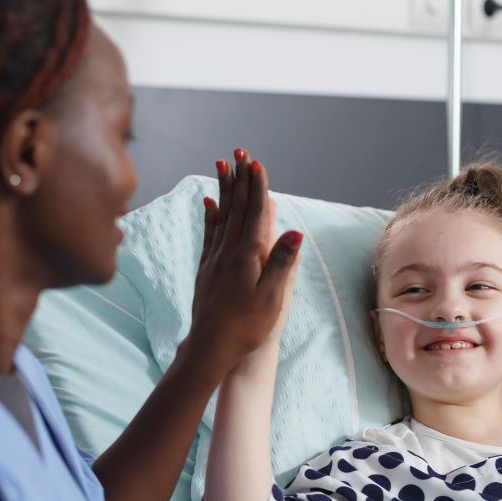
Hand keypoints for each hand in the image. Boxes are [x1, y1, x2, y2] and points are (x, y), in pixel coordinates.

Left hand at [182, 148, 302, 380]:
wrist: (209, 348)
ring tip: (223, 165)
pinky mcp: (207, 269)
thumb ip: (281, 263)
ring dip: (225, 189)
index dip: (257, 186)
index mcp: (247, 256)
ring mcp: (214, 259)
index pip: (255, 213)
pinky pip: (209, 233)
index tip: (256, 162)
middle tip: (240, 151)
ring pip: (221, 215)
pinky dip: (210, 214)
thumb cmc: (245, 328)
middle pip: (237, 207)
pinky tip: (209, 203)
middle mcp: (228, 251)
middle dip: (240, 178)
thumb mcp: (271, 298)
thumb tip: (294, 231)